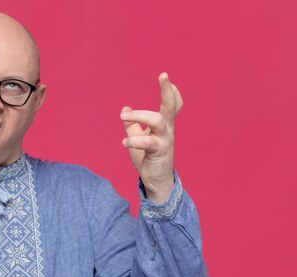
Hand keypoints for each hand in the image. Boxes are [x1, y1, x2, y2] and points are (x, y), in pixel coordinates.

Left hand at [120, 72, 182, 203]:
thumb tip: (125, 109)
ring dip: (140, 115)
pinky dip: (134, 141)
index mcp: (164, 125)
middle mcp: (167, 130)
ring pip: (158, 121)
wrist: (157, 182)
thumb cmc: (149, 158)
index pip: (173, 104)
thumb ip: (133, 125)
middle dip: (168, 90)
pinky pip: (148, 143)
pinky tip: (124, 142)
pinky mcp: (158, 153)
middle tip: (163, 75)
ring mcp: (164, 141)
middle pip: (172, 106)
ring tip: (123, 117)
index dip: (171, 90)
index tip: (165, 76)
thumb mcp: (139, 138)